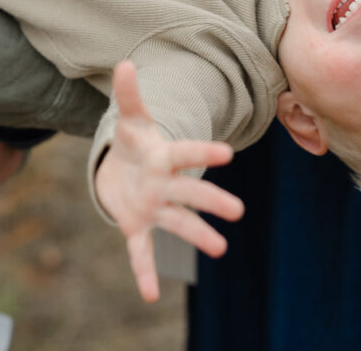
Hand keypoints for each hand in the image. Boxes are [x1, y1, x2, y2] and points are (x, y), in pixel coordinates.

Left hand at [95, 61, 244, 301]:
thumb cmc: (133, 142)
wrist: (122, 170)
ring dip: (196, 235)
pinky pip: (141, 252)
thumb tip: (124, 64)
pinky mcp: (137, 228)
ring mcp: (154, 208)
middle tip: (238, 212)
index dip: (203, 153)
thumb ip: (129, 94)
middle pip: (189, 193)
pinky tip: (151, 295)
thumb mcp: (130, 118)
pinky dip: (145, 272)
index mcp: (163, 156)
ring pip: (177, 223)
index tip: (226, 155)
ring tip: (220, 250)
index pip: (186, 153)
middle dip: (211, 201)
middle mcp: (165, 185)